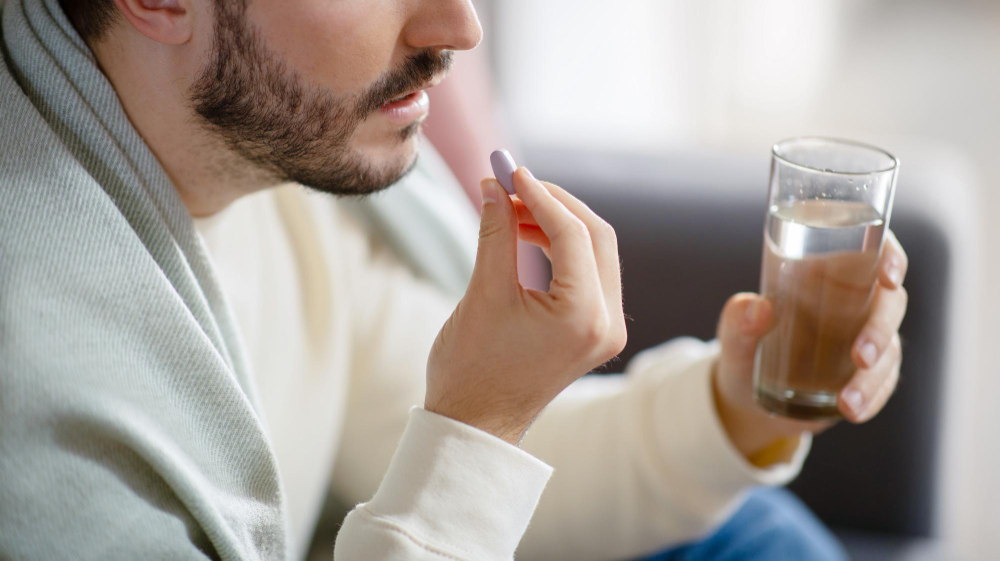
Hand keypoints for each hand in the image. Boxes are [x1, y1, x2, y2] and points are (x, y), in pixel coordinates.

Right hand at [425, 168, 626, 444]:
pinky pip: (587, 272)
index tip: (507, 170)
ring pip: (594, 250)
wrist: (476, 424)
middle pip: (595, 235)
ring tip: (509, 208)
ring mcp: (605, 328)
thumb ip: (496, 233)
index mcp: (584, 316)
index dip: (538, 195)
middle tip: (511, 182)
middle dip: (553, 203)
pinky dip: (560, 247)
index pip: (572, 233)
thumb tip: (495, 184)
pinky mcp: (594, 330)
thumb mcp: (483, 294)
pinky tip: (524, 234)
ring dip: (556, 223)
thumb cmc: (472, 368)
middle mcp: (606, 322)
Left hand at [712, 231, 908, 460]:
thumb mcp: (734, 335)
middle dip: (881, 329)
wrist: (747, 397)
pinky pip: (884, 382)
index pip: (870, 251)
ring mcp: (864, 337)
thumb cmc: (743, 349)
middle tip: (859, 357)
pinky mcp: (868, 372)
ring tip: (846, 402)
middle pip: (890, 302)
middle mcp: (852, 302)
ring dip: (874, 376)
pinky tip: (853, 410)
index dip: (889, 255)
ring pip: (891, 348)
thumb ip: (738, 319)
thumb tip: (757, 308)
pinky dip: (873, 397)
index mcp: (824, 275)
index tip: (888, 275)